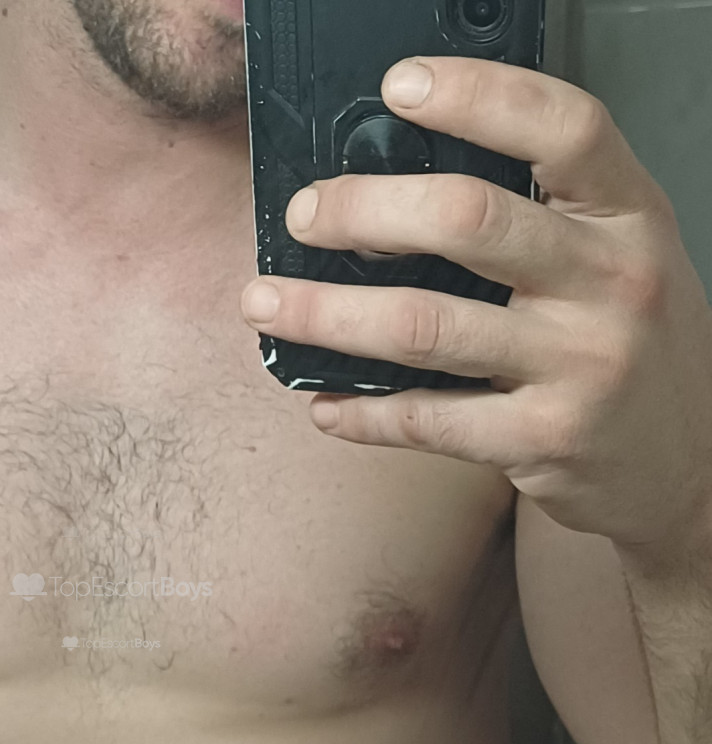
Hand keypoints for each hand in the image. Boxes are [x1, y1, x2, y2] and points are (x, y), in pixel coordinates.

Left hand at [239, 56, 711, 550]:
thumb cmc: (632, 350)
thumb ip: (543, 223)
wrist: (685, 464)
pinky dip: (360, 411)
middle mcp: (614, 282)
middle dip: (364, 210)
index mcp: (630, 217)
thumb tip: (397, 203)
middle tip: (304, 217)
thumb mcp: (618, 262)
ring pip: (424, 325)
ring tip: (267, 304)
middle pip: (468, 220)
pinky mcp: (545, 440)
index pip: (563, 127)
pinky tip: (322, 401)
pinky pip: (426, 419)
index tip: (398, 85)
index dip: (477, 96)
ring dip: (326, 312)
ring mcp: (581, 366)